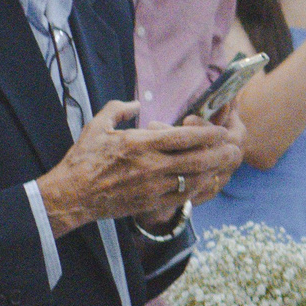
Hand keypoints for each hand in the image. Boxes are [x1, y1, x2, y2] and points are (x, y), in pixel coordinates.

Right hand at [36, 102, 241, 233]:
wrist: (71, 196)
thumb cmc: (83, 159)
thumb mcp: (97, 125)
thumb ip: (118, 109)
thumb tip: (135, 102)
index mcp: (140, 144)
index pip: (183, 137)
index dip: (208, 133)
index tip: (221, 130)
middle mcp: (150, 166)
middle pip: (197, 159)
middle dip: (220, 153)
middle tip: (234, 147)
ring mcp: (152, 187)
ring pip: (194, 180)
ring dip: (213, 171)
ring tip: (225, 164)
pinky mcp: (150, 203)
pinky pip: (182, 197)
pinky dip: (198, 189)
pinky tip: (205, 182)